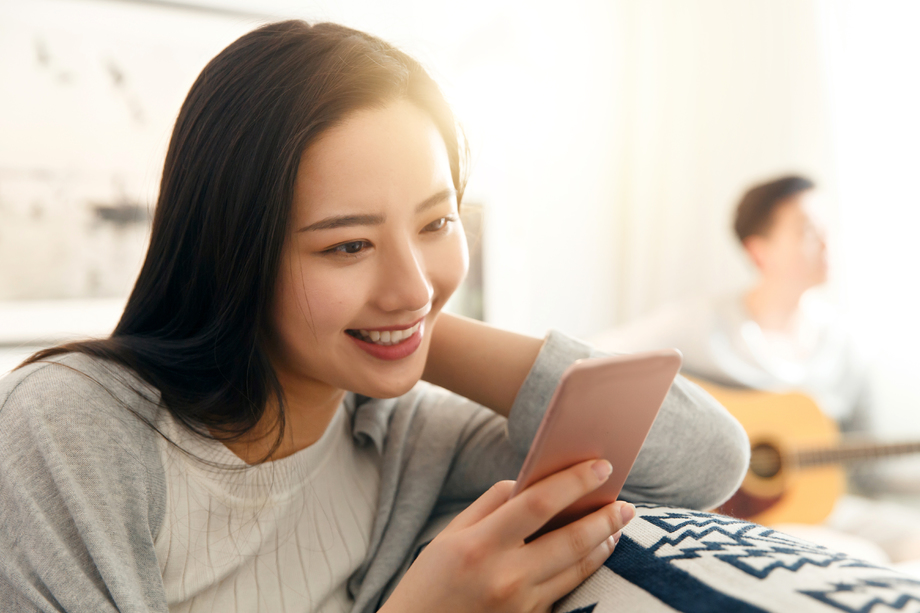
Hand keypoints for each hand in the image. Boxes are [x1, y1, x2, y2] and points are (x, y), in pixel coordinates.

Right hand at [380, 459, 635, 612]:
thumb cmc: (430, 581)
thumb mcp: (449, 535)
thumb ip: (490, 505)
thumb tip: (529, 483)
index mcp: (480, 546)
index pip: (537, 504)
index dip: (573, 482)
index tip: (601, 467)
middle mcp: (505, 577)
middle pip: (570, 540)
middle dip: (605, 518)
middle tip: (626, 503)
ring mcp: (520, 604)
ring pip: (577, 568)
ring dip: (603, 543)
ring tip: (617, 524)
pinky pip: (567, 589)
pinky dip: (586, 567)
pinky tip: (596, 552)